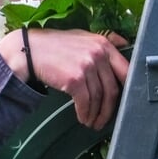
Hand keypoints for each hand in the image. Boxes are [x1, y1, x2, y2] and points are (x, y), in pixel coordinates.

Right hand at [0, 29, 129, 129]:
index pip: (125, 71)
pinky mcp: (75, 80)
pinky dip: (85, 114)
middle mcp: (98, 54)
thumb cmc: (57, 45)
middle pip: (112, 89)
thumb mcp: (84, 36)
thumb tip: (125, 43)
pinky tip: (83, 118)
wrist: (30, 50)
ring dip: (95, 114)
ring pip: (98, 99)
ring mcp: (87, 67)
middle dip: (109, 109)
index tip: (123, 103)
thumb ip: (105, 40)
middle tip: (104, 119)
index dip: (127, 90)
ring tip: (91, 121)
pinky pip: (85, 103)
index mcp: (104, 44)